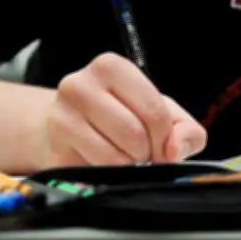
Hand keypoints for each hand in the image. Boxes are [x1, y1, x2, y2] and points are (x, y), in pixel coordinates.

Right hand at [43, 53, 206, 166]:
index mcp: (110, 67)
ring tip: (124, 158)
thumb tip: (174, 150)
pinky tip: (105, 163)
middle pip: (134, 132)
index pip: (154, 110)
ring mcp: (62, 112)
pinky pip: (96, 167)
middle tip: (143, 155)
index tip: (162, 146)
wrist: (67, 128)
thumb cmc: (119, 117)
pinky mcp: (55, 142)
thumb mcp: (161, 115)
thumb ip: (185, 130)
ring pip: (114, 153)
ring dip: (129, 165)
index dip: (166, 138)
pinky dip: (109, 173)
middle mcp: (80, 83)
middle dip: (147, 153)